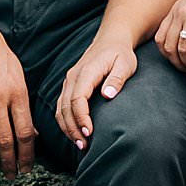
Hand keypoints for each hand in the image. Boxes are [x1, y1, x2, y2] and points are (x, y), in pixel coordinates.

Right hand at [56, 34, 137, 153]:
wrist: (110, 39)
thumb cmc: (120, 53)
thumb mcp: (125, 63)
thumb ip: (117, 79)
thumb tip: (107, 95)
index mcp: (86, 72)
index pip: (78, 99)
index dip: (81, 118)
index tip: (90, 132)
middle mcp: (73, 77)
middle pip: (66, 107)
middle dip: (73, 128)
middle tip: (84, 146)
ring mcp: (68, 81)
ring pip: (60, 109)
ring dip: (68, 128)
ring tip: (80, 144)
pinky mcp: (68, 86)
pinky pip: (61, 106)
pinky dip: (65, 121)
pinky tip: (75, 133)